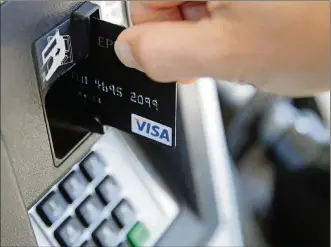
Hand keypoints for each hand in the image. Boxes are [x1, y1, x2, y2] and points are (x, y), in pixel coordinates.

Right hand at [115, 1, 329, 96]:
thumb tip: (127, 50)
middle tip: (215, 56)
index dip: (152, 38)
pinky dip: (224, 23)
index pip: (141, 0)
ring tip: (241, 45)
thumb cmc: (319, 37)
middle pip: (166, 1)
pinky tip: (248, 34)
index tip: (177, 62)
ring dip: (206, 32)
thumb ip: (164, 53)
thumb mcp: (226, 55)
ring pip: (192, 4)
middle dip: (184, 36)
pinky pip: (215, 4)